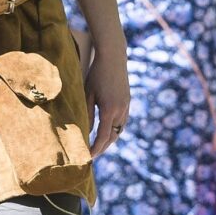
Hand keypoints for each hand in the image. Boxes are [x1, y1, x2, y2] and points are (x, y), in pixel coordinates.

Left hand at [88, 43, 129, 157]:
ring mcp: (126, 107)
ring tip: (98, 146)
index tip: (88, 157)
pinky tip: (107, 132)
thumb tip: (88, 131)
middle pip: (112, 137)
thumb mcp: (88, 93)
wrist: (114, 57)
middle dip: (103, 148)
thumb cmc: (96, 74)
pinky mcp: (127, 102)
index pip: (102, 136)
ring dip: (109, 140)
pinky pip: (122, 122)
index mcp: (109, 110)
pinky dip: (114, 130)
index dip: (95, 148)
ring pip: (119, 131)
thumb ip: (88, 113)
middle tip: (92, 155)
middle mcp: (121, 111)